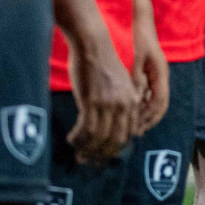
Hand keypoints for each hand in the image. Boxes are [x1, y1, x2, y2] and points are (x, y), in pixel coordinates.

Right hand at [65, 27, 139, 162]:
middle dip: (101, 154)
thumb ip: (118, 104)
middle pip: (115, 140)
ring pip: (99, 137)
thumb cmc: (103, 63)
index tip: (103, 154)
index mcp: (133, 100)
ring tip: (78, 152)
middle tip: (88, 160)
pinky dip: (78, 138)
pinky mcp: (92, 101)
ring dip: (87, 148)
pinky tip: (71, 139)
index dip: (115, 148)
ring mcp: (108, 103)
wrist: (93, 45)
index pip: (128, 134)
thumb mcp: (119, 85)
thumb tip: (109, 126)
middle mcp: (124, 104)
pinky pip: (86, 128)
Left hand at [130, 5, 169, 133]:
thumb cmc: (140, 37)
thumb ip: (137, 76)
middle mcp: (160, 76)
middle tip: (133, 133)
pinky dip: (138, 103)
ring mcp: (154, 75)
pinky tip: (125, 109)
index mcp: (160, 73)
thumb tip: (135, 97)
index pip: (160, 102)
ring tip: (128, 125)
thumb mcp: (138, 56)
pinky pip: (145, 93)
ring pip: (151, 100)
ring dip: (142, 113)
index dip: (150, 117)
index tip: (137, 129)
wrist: (141, 21)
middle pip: (157, 104)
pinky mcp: (147, 73)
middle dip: (147, 119)